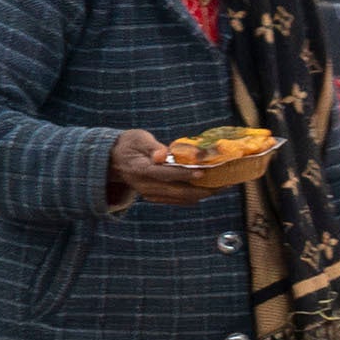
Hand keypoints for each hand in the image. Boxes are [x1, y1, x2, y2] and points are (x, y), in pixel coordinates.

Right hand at [113, 129, 247, 207]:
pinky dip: (196, 195)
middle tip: (226, 181)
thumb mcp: (137, 139)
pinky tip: (211, 187)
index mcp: (140, 169)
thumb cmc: (129, 144)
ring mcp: (151, 194)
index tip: (202, 173)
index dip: (184, 175)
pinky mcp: (156, 197)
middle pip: (179, 192)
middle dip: (204, 188)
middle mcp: (146, 186)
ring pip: (182, 199)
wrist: (113, 160)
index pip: (164, 174)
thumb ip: (151, 147)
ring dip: (204, 193)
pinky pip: (179, 200)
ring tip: (224, 184)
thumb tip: (162, 155)